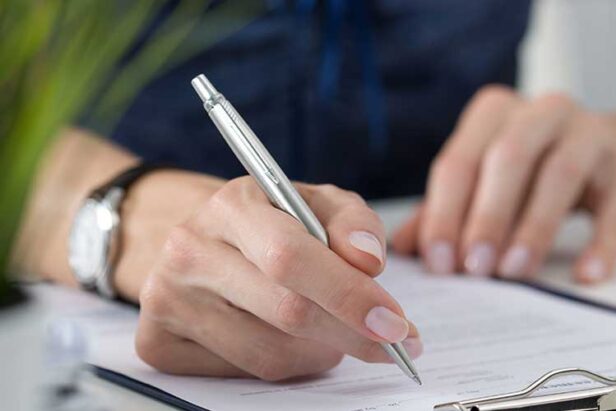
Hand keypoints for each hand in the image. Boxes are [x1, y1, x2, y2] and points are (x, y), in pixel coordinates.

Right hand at [136, 177, 419, 380]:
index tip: (395, 322)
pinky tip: (289, 340)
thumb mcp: (317, 204)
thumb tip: (369, 260)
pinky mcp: (158, 342)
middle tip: (391, 342)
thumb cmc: (270, 223)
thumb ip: (354, 222)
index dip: (349, 294)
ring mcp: (166, 300)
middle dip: (352, 333)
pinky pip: (244, 373)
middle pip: (286, 312)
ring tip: (334, 331)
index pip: (292, 258)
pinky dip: (285, 364)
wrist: (199, 240)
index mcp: (231, 206)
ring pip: (270, 354)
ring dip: (321, 351)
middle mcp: (189, 251)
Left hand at [392, 86, 615, 282]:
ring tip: (515, 272)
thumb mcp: (494, 183)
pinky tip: (586, 275)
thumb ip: (447, 210)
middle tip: (474, 268)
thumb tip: (402, 249)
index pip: (461, 159)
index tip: (438, 262)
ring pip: (561, 173)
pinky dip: (602, 242)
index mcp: (498, 112)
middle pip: (509, 157)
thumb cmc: (543, 172)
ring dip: (535, 227)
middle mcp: (546, 111)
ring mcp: (595, 133)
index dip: (444, 212)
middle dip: (487, 215)